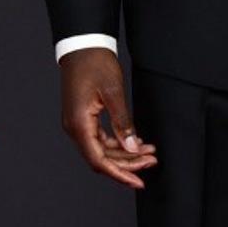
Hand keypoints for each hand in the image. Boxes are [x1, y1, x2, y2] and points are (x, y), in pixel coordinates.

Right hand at [59, 47, 157, 188]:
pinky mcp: (83, 118)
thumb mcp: (113, 92)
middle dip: (128, 163)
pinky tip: (135, 141)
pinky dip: (118, 143)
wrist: (83, 44)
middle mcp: (75, 128)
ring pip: (102, 149)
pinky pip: (101, 138)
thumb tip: (132, 148)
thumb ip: (123, 122)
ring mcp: (77, 123)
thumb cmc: (95, 63)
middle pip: (102, 158)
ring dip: (125, 153)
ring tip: (149, 152)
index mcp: (79, 124)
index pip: (99, 161)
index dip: (120, 174)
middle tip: (152, 162)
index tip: (138, 181)